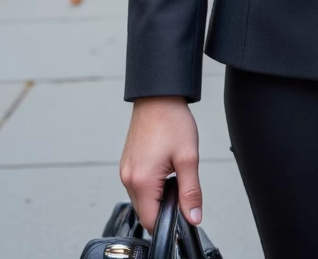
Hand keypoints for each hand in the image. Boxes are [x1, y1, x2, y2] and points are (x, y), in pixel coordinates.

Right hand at [120, 97, 202, 232]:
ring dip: (158, 196)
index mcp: (141, 181)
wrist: (158, 95)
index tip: (183, 212)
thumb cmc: (171, 120)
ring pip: (142, 199)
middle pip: (145, 212)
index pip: (151, 221)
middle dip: (164, 208)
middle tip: (181, 186)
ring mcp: (125, 170)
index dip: (169, 223)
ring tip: (173, 172)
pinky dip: (151, 185)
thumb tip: (193, 217)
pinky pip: (138, 185)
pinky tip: (164, 168)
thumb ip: (191, 191)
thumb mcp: (188, 158)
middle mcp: (128, 178)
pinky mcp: (126, 163)